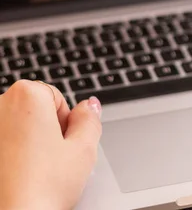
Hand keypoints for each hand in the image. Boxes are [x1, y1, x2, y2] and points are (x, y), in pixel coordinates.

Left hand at [0, 81, 101, 209]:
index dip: (66, 123)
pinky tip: (17, 178)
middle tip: (52, 161)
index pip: (57, 97)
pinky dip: (11, 156)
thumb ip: (90, 120)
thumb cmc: (43, 188)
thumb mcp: (84, 149)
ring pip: (17, 129)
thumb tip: (90, 106)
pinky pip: (4, 145)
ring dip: (29, 144)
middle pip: (34, 110)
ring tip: (35, 173)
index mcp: (26, 95)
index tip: (63, 145)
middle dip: (47, 131)